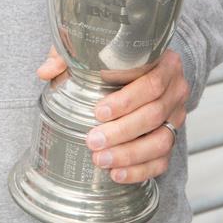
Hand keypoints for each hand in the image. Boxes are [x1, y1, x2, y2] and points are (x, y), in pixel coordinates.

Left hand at [36, 47, 188, 183]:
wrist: (144, 70)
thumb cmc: (117, 59)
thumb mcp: (94, 49)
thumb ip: (69, 55)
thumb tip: (45, 71)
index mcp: (164, 63)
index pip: (151, 83)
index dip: (126, 101)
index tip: (98, 112)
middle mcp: (176, 89)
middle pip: (154, 114)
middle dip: (122, 132)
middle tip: (93, 141)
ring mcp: (176, 117)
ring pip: (161, 141)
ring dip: (130, 154)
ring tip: (101, 160)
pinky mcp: (173, 138)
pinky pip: (162, 160)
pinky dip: (140, 170)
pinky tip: (117, 173)